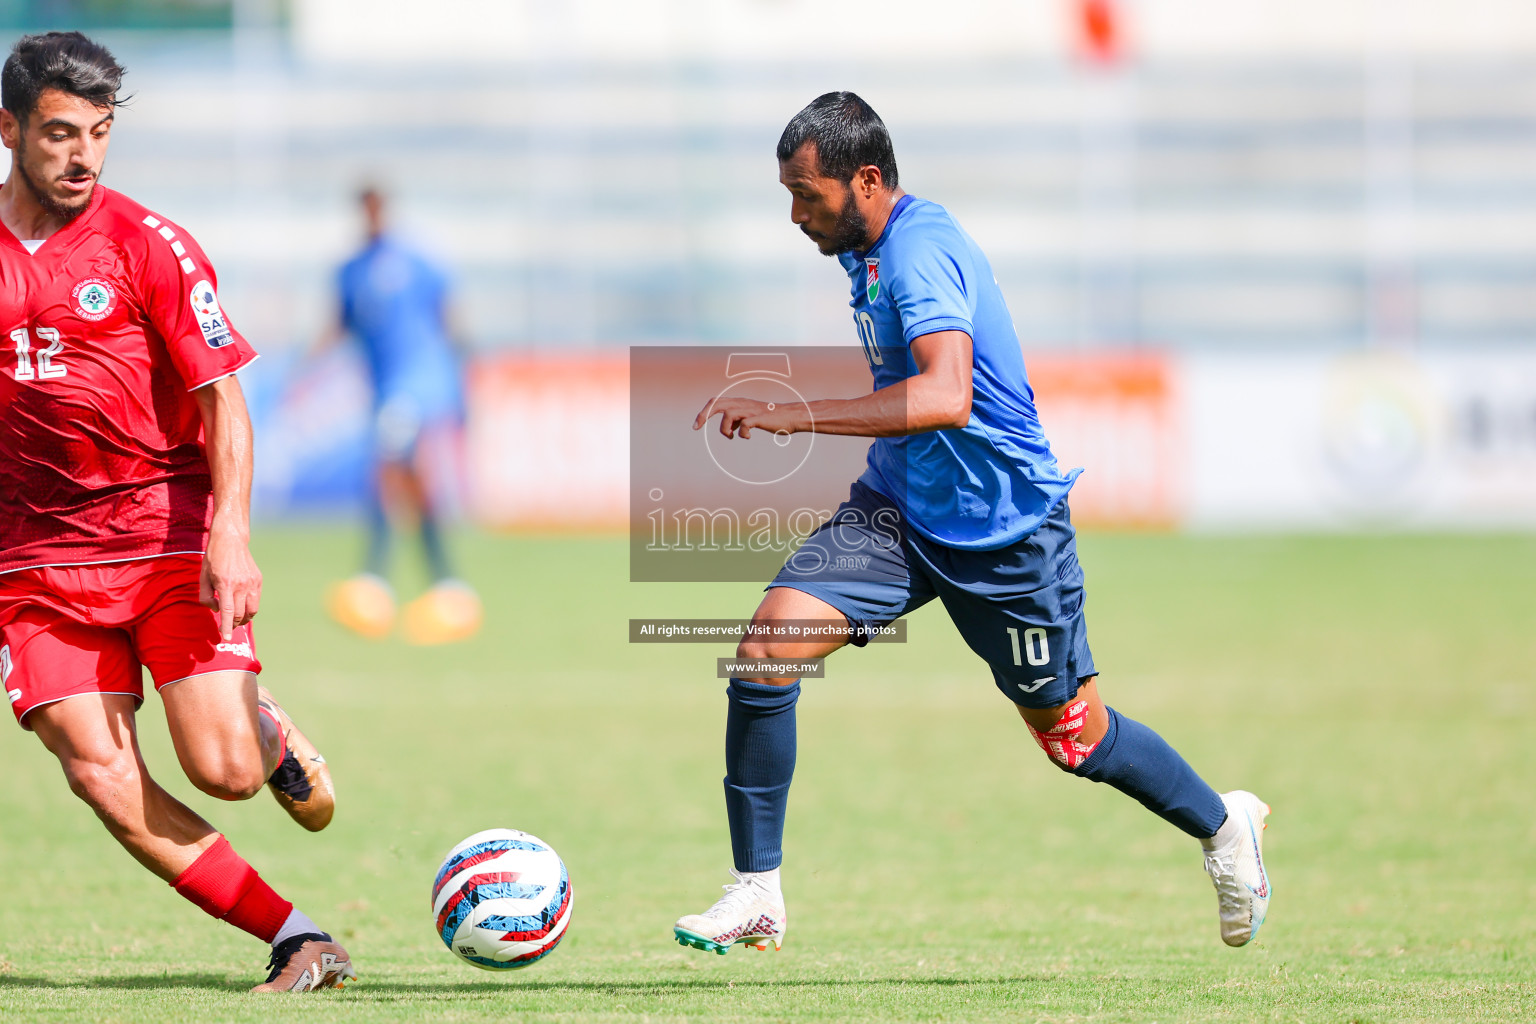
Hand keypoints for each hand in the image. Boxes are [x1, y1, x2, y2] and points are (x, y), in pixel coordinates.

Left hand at [199, 521, 261, 640]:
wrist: (231, 540)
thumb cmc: (213, 558)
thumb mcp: (203, 577)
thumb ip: (206, 597)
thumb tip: (217, 610)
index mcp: (225, 584)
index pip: (228, 612)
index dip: (226, 627)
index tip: (225, 639)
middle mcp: (241, 585)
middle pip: (240, 614)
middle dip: (234, 624)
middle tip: (227, 628)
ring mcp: (252, 582)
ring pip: (251, 610)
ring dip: (244, 618)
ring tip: (237, 620)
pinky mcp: (258, 580)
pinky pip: (256, 600)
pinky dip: (249, 607)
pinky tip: (242, 606)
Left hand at [693, 396, 806, 438]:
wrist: (791, 416)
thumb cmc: (771, 418)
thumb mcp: (751, 417)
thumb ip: (739, 420)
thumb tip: (730, 428)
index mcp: (739, 402)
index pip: (715, 402)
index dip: (703, 412)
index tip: (696, 426)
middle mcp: (742, 404)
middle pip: (716, 403)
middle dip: (703, 415)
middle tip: (696, 428)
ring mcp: (751, 410)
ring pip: (727, 414)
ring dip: (725, 429)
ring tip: (732, 436)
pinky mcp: (759, 418)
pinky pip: (744, 425)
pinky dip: (742, 433)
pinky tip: (748, 437)